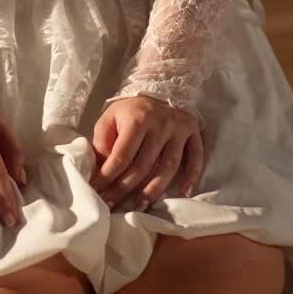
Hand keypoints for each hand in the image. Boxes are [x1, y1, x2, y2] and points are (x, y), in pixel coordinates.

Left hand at [90, 94, 203, 210]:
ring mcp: (178, 129)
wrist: (159, 87)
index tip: (97, 191)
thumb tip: (98, 171)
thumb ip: (103, 142)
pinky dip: (192, 175)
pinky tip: (184, 192)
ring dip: (154, 190)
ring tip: (140, 206)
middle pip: (143, 165)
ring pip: (168, 166)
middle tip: (112, 206)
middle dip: (125, 188)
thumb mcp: (110, 117)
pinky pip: (195, 157)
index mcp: (137, 119)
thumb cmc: (130, 110)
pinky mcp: (193, 132)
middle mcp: (160, 124)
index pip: (122, 155)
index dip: (108, 176)